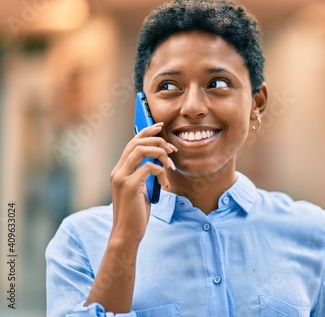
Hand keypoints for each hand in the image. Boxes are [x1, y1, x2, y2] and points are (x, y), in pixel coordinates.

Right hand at [109, 122, 176, 243]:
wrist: (127, 233)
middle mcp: (117, 171)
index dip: (146, 132)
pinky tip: (165, 183)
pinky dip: (161, 171)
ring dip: (160, 153)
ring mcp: (121, 177)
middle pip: (137, 142)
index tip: (159, 127)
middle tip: (172, 149)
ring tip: (170, 164)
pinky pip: (150, 168)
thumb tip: (158, 161)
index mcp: (119, 170)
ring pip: (141, 150)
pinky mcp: (130, 186)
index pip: (132, 143)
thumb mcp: (140, 189)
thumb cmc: (136, 213)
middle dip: (157, 141)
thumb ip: (144, 174)